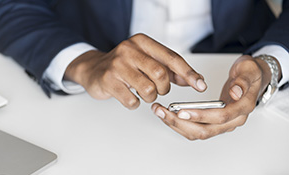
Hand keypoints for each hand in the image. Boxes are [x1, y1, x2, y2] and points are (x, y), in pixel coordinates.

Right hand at [65, 33, 206, 108]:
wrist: (93, 69)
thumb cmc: (124, 66)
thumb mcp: (147, 61)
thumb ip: (170, 69)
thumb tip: (194, 80)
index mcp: (142, 42)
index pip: (171, 58)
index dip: (188, 73)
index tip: (200, 85)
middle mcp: (129, 50)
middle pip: (161, 75)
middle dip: (163, 88)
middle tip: (157, 90)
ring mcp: (117, 65)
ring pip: (148, 90)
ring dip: (150, 97)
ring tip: (142, 93)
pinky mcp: (108, 81)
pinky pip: (132, 101)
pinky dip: (135, 103)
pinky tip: (129, 96)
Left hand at [151, 55, 279, 139]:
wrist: (252, 78)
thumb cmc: (249, 73)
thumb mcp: (249, 69)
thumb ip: (242, 81)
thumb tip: (235, 92)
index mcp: (242, 108)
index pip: (220, 117)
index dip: (200, 116)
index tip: (181, 111)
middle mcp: (233, 120)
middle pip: (205, 130)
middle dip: (180, 122)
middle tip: (162, 111)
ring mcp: (223, 124)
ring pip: (198, 132)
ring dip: (177, 125)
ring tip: (160, 111)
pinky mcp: (214, 122)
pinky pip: (196, 129)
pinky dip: (180, 124)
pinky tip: (168, 114)